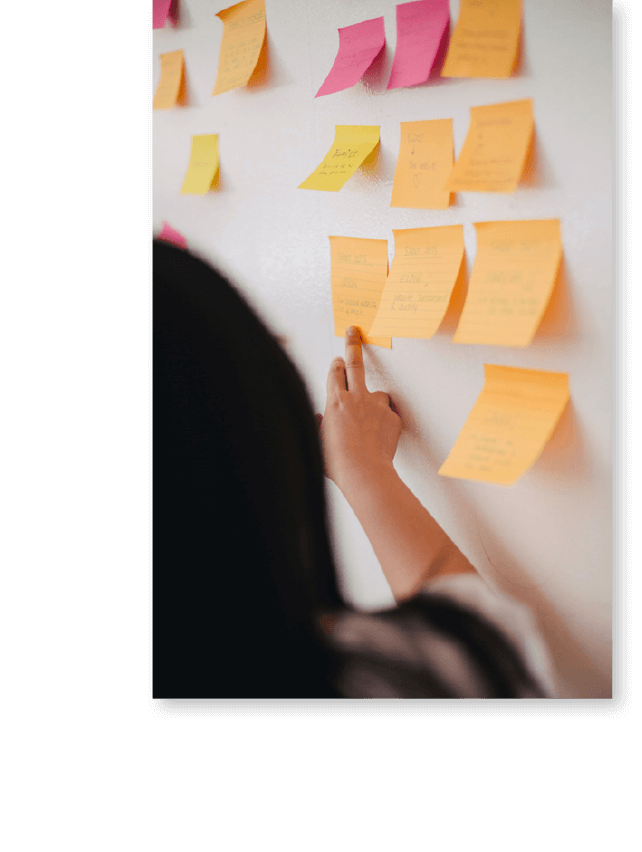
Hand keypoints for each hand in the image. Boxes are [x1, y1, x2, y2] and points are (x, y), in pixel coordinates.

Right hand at [316, 327, 401, 490]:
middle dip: (353, 345)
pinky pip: (389, 414)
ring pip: (377, 393)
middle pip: (354, 364)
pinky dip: (385, 421)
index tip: (337, 359)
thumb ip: (320, 424)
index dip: (335, 365)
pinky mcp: (392, 417)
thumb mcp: (318, 442)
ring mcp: (376, 406)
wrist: (364, 472)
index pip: (334, 374)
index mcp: (335, 402)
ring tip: (370, 419)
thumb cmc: (338, 462)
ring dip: (374, 400)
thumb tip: (320, 417)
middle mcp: (356, 398)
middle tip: (354, 331)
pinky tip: (380, 437)